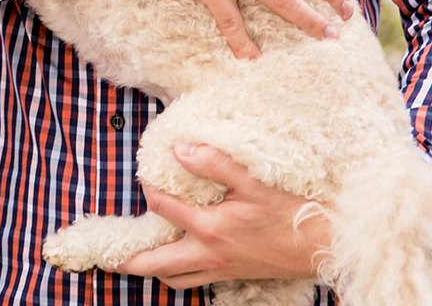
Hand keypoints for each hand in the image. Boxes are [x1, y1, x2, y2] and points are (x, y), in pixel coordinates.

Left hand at [117, 144, 329, 286]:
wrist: (324, 246)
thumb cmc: (292, 213)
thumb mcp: (254, 180)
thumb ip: (214, 163)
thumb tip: (179, 148)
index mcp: (210, 229)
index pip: (163, 208)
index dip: (150, 190)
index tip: (144, 177)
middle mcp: (209, 254)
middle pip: (156, 264)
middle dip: (128, 261)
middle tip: (106, 258)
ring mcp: (221, 269)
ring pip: (175, 279)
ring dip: (154, 270)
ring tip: (137, 260)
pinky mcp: (233, 275)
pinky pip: (196, 282)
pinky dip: (180, 275)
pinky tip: (179, 263)